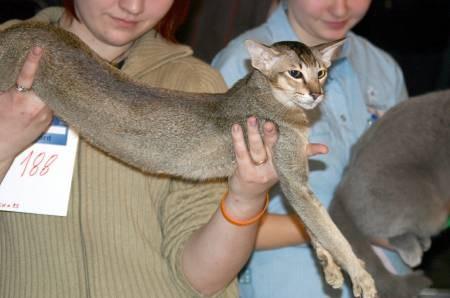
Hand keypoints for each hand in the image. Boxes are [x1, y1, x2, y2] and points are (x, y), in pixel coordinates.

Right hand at [0, 47, 51, 162]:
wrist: (1, 147)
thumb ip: (5, 85)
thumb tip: (12, 71)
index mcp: (19, 100)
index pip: (27, 76)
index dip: (33, 61)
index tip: (39, 48)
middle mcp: (37, 108)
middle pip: (47, 83)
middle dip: (47, 72)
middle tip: (50, 58)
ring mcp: (46, 116)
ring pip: (51, 94)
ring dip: (48, 85)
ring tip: (50, 74)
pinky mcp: (49, 122)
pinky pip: (51, 104)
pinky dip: (47, 97)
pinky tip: (44, 93)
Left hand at [226, 117, 326, 217]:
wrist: (247, 197)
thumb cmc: (264, 174)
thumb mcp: (281, 166)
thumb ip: (298, 153)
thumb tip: (324, 147)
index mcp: (284, 165)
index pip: (299, 155)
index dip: (311, 150)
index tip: (323, 149)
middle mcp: (273, 169)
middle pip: (273, 148)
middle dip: (272, 135)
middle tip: (269, 122)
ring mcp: (258, 171)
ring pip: (256, 148)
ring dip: (253, 133)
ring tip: (251, 118)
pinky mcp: (244, 172)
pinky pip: (241, 153)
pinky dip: (238, 139)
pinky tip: (236, 127)